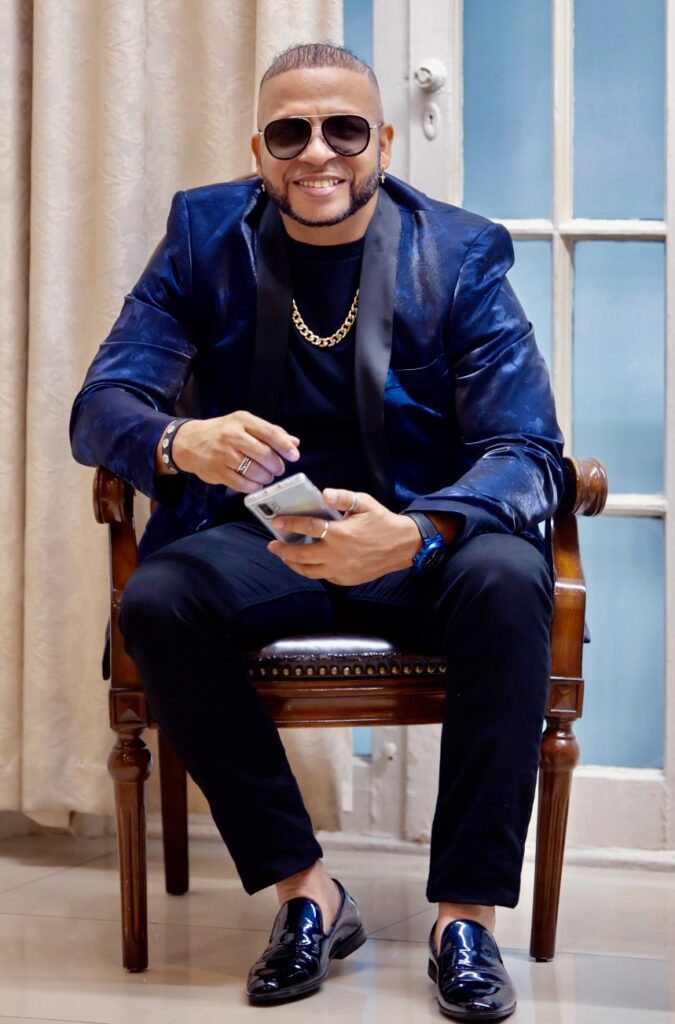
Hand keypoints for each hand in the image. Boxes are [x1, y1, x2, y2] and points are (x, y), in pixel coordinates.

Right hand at [161, 412, 299, 491]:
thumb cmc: (222, 432)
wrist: (189, 442)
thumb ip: (270, 432)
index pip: (269, 432)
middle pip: (263, 454)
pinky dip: (253, 486)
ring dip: (266, 477)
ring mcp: (223, 454)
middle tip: (278, 469)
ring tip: (267, 477)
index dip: (284, 446)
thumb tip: (294, 443)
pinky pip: (241, 484)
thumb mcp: (244, 425)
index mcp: (242, 421)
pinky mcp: (217, 471)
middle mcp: (232, 436)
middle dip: (276, 465)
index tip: (294, 456)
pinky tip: (256, 484)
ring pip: (254, 471)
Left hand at [267, 488, 422, 584]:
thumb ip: (344, 498)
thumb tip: (324, 493)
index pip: (308, 529)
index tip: (276, 522)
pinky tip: (306, 563)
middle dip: (283, 550)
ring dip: (293, 564)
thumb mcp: (366, 503)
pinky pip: (323, 576)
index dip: (290, 524)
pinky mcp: (346, 580)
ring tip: (284, 557)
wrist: (404, 547)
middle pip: (301, 555)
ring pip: (308, 571)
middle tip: (272, 545)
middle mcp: (337, 555)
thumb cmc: (383, 522)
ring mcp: (341, 570)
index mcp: (340, 534)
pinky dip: (311, 570)